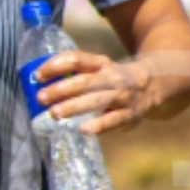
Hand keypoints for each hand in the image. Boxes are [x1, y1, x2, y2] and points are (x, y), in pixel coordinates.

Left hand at [32, 51, 156, 137]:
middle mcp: (111, 77)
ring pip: (97, 100)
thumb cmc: (112, 78)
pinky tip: (83, 130)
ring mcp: (122, 95)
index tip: (38, 75)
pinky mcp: (129, 114)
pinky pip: (114, 120)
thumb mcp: (98, 68)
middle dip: (60, 90)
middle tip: (40, 98)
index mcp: (101, 63)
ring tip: (54, 113)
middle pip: (83, 81)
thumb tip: (38, 82)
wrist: (152, 84)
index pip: (76, 59)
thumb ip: (74, 73)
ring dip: (74, 107)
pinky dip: (99, 125)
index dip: (55, 66)